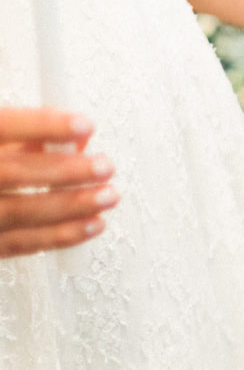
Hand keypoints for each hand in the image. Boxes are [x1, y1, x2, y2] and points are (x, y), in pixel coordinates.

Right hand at [0, 108, 116, 256]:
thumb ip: (23, 136)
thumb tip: (78, 140)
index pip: (1, 127)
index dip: (42, 125)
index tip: (84, 125)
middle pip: (10, 174)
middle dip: (63, 171)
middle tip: (104, 166)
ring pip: (17, 213)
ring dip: (70, 207)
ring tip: (108, 196)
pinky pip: (18, 244)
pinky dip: (59, 236)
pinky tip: (91, 224)